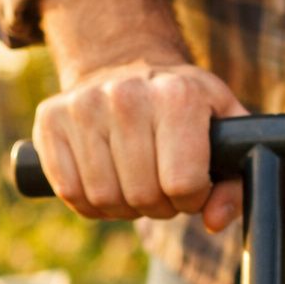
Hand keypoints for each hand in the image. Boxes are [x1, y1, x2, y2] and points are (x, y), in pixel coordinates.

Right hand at [32, 62, 248, 227]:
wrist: (125, 63)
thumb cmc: (182, 107)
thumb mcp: (222, 129)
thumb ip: (234, 179)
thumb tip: (214, 220)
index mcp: (177, 95)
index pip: (182, 184)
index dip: (191, 198)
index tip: (190, 184)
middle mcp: (126, 94)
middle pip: (142, 196)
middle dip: (157, 205)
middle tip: (160, 184)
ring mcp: (82, 105)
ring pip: (104, 199)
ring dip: (123, 205)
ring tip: (133, 179)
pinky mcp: (50, 120)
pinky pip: (69, 192)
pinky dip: (89, 202)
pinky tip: (105, 179)